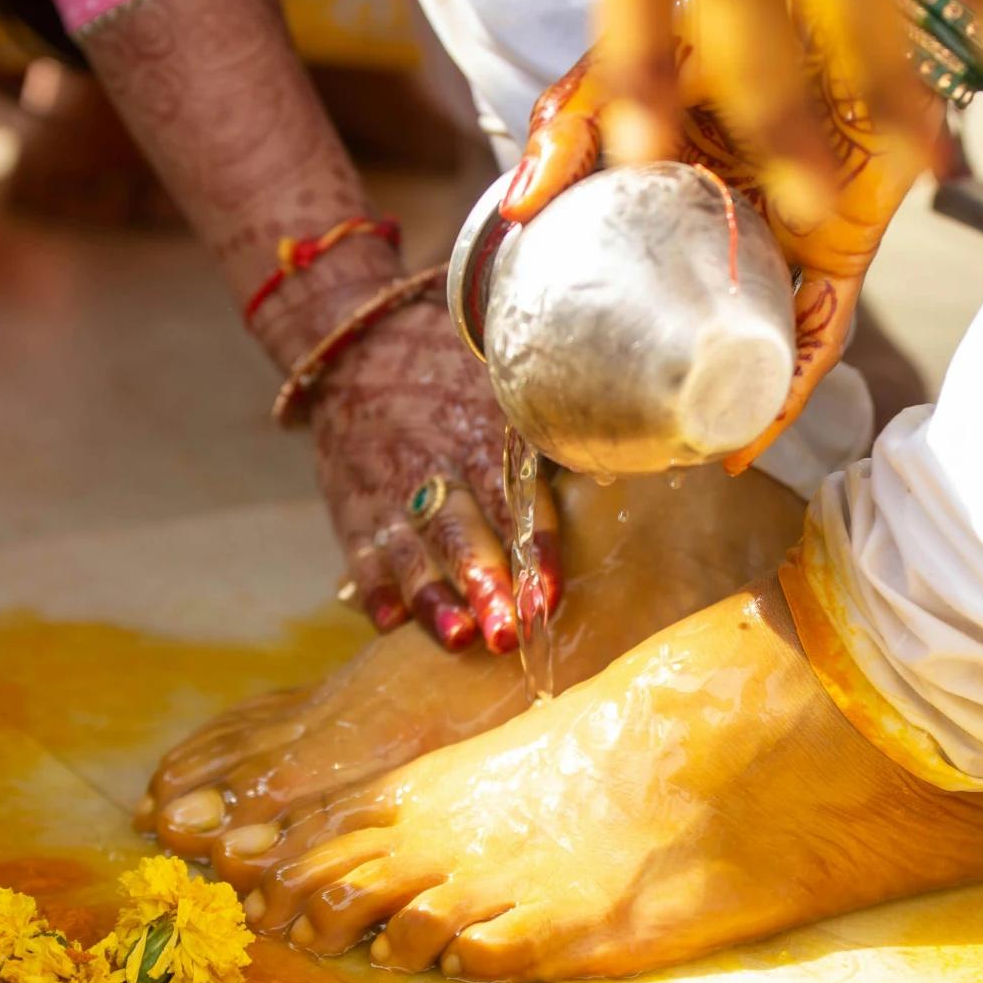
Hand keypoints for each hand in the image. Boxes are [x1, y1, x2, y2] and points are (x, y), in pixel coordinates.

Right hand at [307, 300, 559, 650]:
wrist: (360, 345)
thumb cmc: (456, 375)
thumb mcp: (503, 382)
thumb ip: (550, 428)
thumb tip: (631, 453)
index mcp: (481, 431)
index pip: (514, 494)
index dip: (535, 546)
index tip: (550, 595)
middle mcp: (434, 463)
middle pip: (459, 529)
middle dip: (483, 581)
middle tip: (507, 634)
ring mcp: (388, 489)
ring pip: (410, 549)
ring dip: (433, 596)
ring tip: (458, 637)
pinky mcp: (352, 508)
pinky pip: (361, 552)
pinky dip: (376, 588)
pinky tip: (391, 624)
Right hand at [501, 27, 926, 469]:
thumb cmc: (736, 15)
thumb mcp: (631, 70)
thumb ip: (571, 128)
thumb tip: (515, 207)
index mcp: (678, 186)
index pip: (638, 266)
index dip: (609, 319)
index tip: (569, 370)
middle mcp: (732, 224)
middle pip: (701, 317)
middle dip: (678, 378)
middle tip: (635, 428)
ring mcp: (787, 243)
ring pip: (759, 340)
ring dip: (734, 399)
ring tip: (696, 450)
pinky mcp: (842, 252)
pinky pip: (818, 332)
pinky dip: (791, 383)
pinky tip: (757, 425)